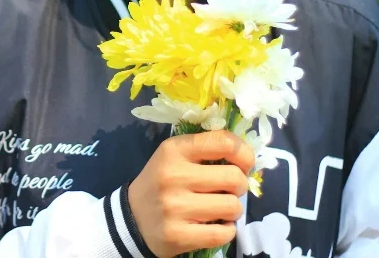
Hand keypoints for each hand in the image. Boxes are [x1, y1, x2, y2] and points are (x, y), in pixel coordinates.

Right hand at [127, 130, 253, 257]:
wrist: (132, 217)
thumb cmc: (161, 182)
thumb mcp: (175, 156)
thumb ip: (205, 150)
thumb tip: (246, 157)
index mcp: (174, 150)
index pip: (224, 142)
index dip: (244, 153)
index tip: (243, 164)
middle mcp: (173, 176)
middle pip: (234, 178)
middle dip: (239, 186)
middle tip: (228, 190)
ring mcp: (175, 207)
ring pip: (232, 207)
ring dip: (232, 210)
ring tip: (219, 209)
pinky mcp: (178, 235)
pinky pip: (224, 233)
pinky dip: (227, 230)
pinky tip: (215, 225)